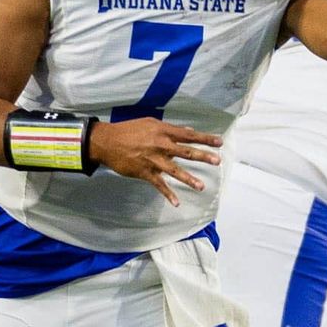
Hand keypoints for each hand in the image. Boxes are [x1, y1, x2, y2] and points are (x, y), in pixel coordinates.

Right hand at [88, 118, 222, 206]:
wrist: (107, 142)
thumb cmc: (129, 130)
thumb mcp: (150, 123)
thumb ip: (169, 129)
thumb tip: (187, 130)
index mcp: (163, 131)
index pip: (188, 135)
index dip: (204, 138)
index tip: (219, 142)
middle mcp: (161, 145)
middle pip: (186, 151)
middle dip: (203, 156)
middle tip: (217, 161)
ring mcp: (153, 160)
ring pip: (174, 171)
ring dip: (189, 179)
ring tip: (201, 186)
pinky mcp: (145, 172)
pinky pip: (159, 185)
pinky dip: (168, 194)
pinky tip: (177, 202)